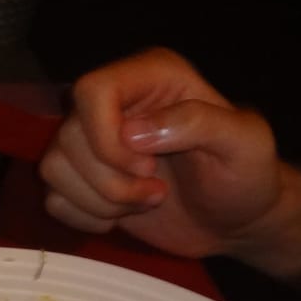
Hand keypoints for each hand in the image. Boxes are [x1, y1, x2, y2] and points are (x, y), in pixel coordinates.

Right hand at [40, 48, 296, 260]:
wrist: (237, 222)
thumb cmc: (247, 177)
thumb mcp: (244, 143)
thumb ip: (198, 123)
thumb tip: (131, 133)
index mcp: (153, 78)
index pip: (92, 90)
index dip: (106, 136)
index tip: (146, 167)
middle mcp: (115, 104)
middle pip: (68, 136)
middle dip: (111, 180)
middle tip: (157, 192)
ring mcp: (94, 144)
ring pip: (54, 168)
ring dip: (100, 200)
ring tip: (145, 202)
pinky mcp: (82, 181)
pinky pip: (53, 198)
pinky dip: (85, 217)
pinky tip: (121, 216)